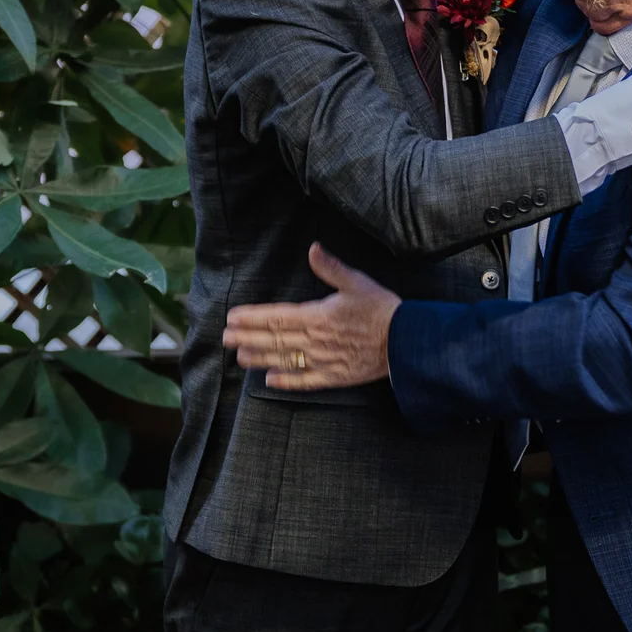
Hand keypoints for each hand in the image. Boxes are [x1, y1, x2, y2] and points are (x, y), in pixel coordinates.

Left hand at [222, 245, 399, 387]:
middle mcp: (315, 341)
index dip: (252, 318)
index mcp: (317, 316)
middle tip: (225, 339)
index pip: (276, 317)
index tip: (232, 317)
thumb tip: (313, 250)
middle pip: (274, 340)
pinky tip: (270, 381)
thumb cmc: (381, 310)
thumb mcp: (357, 282)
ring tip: (240, 358)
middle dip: (247, 338)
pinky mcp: (335, 377)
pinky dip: (287, 381)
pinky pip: (306, 381)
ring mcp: (323, 361)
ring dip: (260, 358)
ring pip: (284, 360)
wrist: (406, 342)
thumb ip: (331, 268)